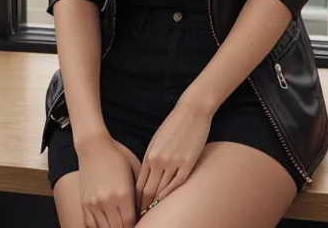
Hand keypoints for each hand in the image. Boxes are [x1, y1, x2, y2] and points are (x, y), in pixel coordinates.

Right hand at [77, 133, 137, 227]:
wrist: (94, 145)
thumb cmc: (118, 155)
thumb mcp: (135, 169)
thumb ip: (140, 192)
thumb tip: (144, 210)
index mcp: (123, 193)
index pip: (131, 223)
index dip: (136, 225)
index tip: (140, 222)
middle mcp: (107, 201)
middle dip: (126, 227)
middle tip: (130, 223)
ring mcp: (94, 204)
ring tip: (118, 224)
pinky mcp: (84, 203)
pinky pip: (90, 225)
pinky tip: (106, 225)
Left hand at [136, 97, 212, 214]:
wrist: (191, 111)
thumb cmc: (173, 125)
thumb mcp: (156, 141)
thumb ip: (151, 160)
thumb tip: (146, 178)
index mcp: (149, 155)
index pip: (139, 185)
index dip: (137, 200)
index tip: (136, 209)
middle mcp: (159, 161)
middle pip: (148, 191)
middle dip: (145, 206)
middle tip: (143, 216)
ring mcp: (173, 162)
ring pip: (162, 190)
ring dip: (158, 203)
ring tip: (154, 213)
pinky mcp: (187, 162)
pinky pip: (178, 184)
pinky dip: (171, 195)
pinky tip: (168, 202)